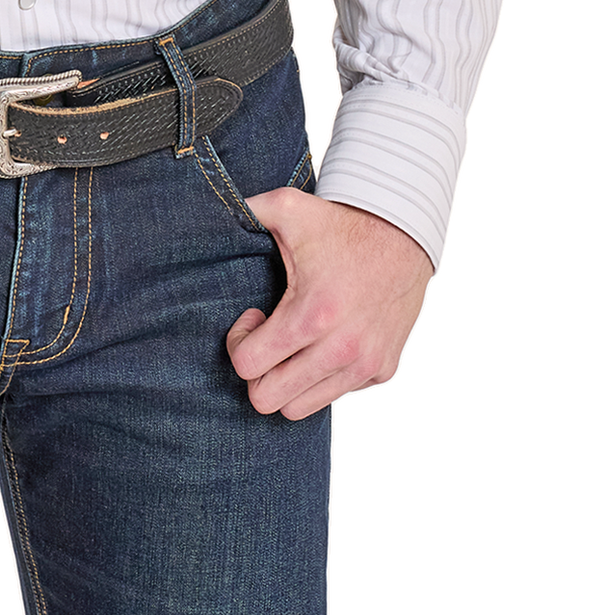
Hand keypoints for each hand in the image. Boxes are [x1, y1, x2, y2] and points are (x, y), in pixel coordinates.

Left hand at [225, 189, 433, 418]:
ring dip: (287, 380)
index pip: (248, 366)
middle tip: (266, 338)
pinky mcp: (382, 370)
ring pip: (300, 408)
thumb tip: (210, 205)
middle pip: (268, 400)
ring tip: (292, 343)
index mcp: (311, 314)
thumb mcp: (288, 207)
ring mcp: (364, 365)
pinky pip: (335, 394)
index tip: (253, 318)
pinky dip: (321, 377)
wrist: (404, 234)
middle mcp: (340, 349)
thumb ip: (245, 208)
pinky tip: (322, 342)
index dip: (238, 343)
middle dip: (257, 372)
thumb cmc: (340, 223)